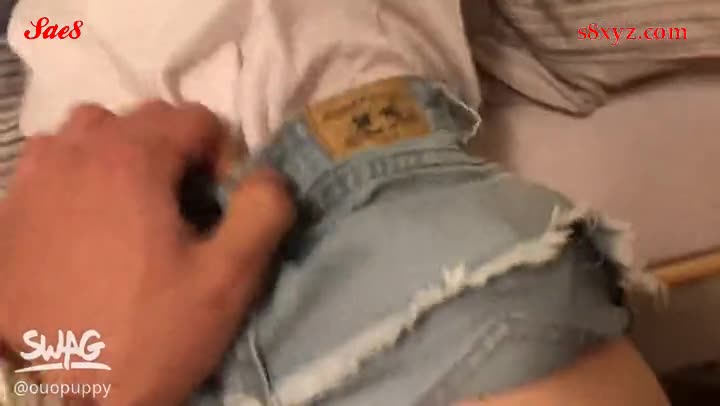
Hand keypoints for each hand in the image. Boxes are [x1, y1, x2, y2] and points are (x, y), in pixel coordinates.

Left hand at [0, 101, 294, 404]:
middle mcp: (77, 150)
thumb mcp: (226, 281)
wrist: (44, 395)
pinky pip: (55, 162)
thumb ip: (262, 213)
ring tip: (137, 205)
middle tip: (188, 209)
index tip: (222, 204)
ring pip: (93, 132)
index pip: (195, 118)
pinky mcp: (11, 209)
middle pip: (145, 119)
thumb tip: (270, 175)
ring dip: (125, 153)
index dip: (223, 155)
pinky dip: (83, 172)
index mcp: (132, 158)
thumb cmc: (144, 333)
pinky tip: (91, 219)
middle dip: (178, 152)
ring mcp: (35, 176)